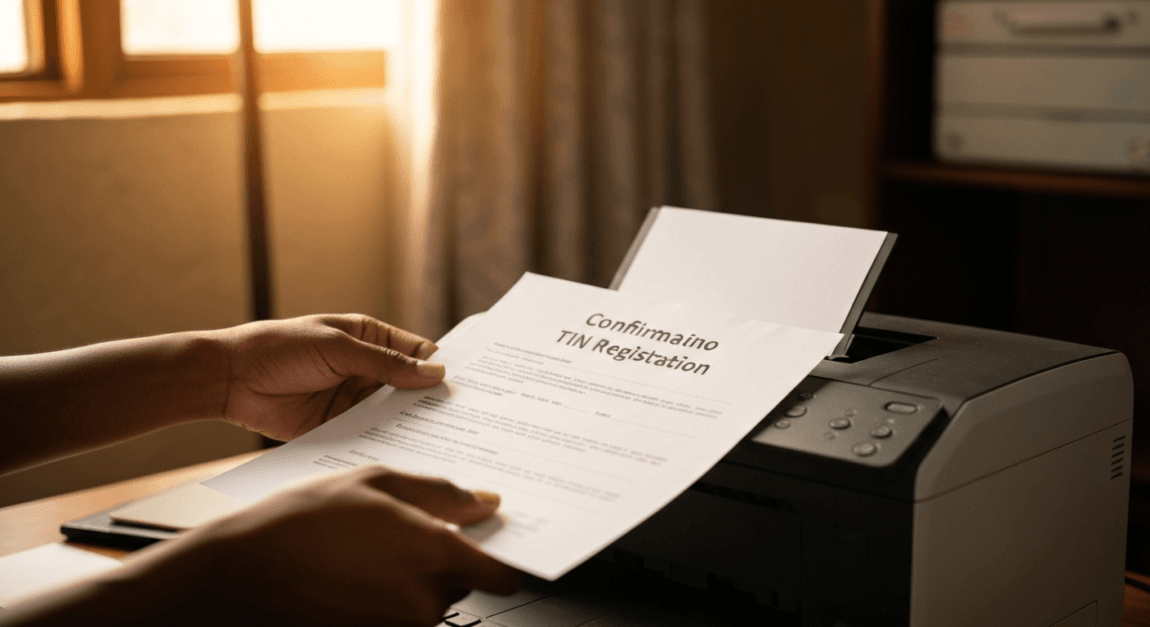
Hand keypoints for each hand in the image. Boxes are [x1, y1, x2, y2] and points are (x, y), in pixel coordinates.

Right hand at [116, 466, 520, 626]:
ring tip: (358, 556)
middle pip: (457, 585)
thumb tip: (484, 504)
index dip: (496, 560)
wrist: (235, 577)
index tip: (489, 550)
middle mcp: (424, 602)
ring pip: (425, 605)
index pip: (499, 574)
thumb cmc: (297, 524)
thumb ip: (439, 494)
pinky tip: (346, 580)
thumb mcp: (372, 483)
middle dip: (435, 564)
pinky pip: (394, 621)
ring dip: (405, 584)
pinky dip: (380, 603)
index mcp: (433, 554)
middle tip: (391, 538)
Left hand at [217, 314, 445, 440]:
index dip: (442, 367)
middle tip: (466, 419)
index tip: (471, 384)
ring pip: (395, 415)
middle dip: (434, 401)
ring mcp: (355, 401)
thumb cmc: (280, 348)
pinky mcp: (340, 428)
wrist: (230, 380)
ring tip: (444, 441)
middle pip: (411, 388)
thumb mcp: (338, 348)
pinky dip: (386, 444)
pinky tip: (406, 455)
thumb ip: (385, 364)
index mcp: (371, 339)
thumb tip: (435, 373)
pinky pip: (370, 436)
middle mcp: (368, 371)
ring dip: (413, 426)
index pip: (418, 354)